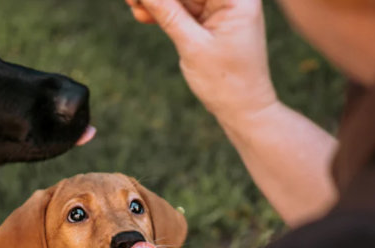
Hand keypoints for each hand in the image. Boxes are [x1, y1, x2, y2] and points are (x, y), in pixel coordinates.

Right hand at [125, 0, 277, 123]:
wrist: (243, 109)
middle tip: (131, 2)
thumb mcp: (192, 46)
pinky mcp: (213, 21)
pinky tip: (143, 14)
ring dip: (158, 3)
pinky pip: (185, 10)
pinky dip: (166, 14)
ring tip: (133, 6)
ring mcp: (222, 8)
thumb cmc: (225, 82)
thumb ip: (167, 13)